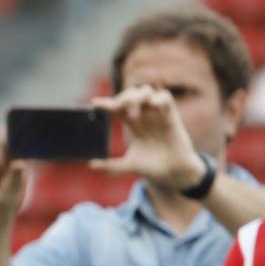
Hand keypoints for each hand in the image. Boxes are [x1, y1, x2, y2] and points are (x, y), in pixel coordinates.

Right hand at [0, 133, 28, 222]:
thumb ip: (15, 175)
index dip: (17, 132)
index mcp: (23, 157)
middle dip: (2, 150)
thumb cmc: (8, 200)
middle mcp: (10, 153)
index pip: (21, 138)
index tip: (12, 131)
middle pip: (4, 136)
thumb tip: (19, 164)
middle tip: (1, 168)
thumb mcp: (13, 189)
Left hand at [87, 86, 202, 189]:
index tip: (94, 104)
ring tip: (132, 115)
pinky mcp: (171, 117)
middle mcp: (144, 116)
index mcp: (133, 124)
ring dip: (136, 97)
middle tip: (114, 109)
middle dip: (121, 98)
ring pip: (146, 91)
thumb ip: (110, 166)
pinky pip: (165, 97)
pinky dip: (157, 98)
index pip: (117, 108)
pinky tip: (152, 106)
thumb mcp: (128, 166)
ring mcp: (157, 115)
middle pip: (130, 95)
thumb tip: (90, 165)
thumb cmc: (153, 167)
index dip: (106, 104)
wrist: (173, 174)